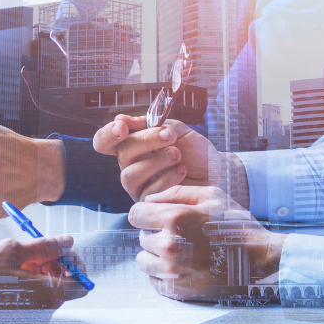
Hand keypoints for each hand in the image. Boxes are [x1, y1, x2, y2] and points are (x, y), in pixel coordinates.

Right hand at [0, 236, 87, 323]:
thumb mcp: (13, 250)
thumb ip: (45, 246)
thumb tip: (68, 241)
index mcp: (47, 295)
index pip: (81, 282)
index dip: (75, 261)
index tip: (60, 247)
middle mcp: (43, 310)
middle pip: (66, 284)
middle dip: (56, 262)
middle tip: (35, 248)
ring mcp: (30, 315)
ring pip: (49, 287)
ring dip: (40, 269)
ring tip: (17, 259)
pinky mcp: (18, 316)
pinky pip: (34, 295)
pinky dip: (29, 280)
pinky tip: (9, 271)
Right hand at [93, 115, 248, 205]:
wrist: (218, 173)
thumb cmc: (196, 152)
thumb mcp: (175, 129)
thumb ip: (150, 123)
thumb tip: (120, 118)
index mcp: (133, 145)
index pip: (105, 141)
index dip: (107, 134)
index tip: (122, 127)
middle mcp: (131, 166)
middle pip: (121, 154)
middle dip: (145, 141)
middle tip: (169, 136)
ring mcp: (139, 186)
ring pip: (130, 175)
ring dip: (156, 161)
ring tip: (177, 155)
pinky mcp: (150, 204)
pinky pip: (148, 192)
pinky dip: (167, 179)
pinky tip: (182, 171)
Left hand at [128, 186, 285, 300]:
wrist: (260, 260)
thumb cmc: (235, 224)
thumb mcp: (210, 195)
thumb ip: (175, 193)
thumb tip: (148, 200)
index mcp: (175, 218)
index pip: (135, 214)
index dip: (145, 213)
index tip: (156, 216)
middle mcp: (169, 245)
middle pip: (141, 237)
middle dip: (155, 233)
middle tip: (179, 234)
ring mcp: (173, 271)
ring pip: (143, 260)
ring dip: (156, 254)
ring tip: (180, 250)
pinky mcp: (178, 291)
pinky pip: (153, 280)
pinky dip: (162, 274)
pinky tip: (182, 266)